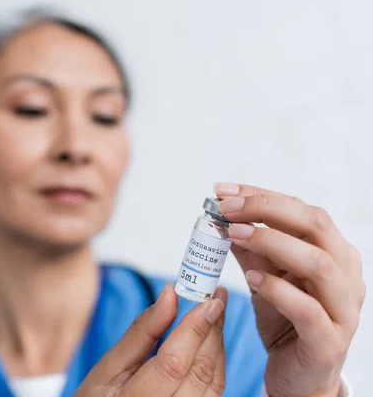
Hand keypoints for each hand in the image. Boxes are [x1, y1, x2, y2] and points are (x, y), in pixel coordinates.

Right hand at [74, 284, 227, 396]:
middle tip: (216, 296)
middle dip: (212, 329)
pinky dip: (216, 361)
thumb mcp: (109, 365)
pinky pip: (214, 390)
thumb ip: (142, 331)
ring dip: (217, 343)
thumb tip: (170, 295)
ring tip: (214, 312)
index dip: (195, 329)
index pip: (173, 364)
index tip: (207, 300)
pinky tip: (209, 340)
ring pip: (214, 381)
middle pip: (200, 371)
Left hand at [215, 183, 364, 396]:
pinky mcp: (329, 341)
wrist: (299, 376)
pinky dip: (279, 290)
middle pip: (316, 225)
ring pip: (320, 264)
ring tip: (234, 234)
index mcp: (332, 252)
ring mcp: (343, 309)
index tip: (222, 190)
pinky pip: (308, 310)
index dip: (261, 195)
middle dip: (267, 210)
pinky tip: (252, 278)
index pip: (301, 210)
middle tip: (228, 208)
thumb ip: (250, 249)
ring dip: (273, 242)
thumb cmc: (285, 320)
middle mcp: (345, 275)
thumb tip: (222, 216)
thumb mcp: (264, 277)